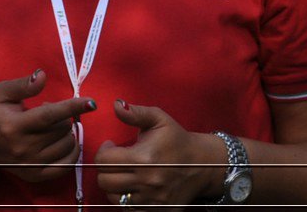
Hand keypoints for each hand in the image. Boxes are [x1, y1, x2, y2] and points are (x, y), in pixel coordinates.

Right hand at [0, 70, 96, 183]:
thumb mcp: (1, 93)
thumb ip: (22, 85)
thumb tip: (43, 76)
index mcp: (13, 126)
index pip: (49, 116)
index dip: (71, 108)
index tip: (91, 103)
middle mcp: (24, 148)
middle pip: (62, 129)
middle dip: (63, 116)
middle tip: (47, 112)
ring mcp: (31, 165)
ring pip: (68, 145)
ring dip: (66, 132)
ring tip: (51, 126)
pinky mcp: (37, 176)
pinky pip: (67, 165)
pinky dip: (72, 151)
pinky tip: (64, 141)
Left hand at [95, 99, 225, 208]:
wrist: (203, 164)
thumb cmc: (177, 139)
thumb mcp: (158, 118)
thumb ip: (135, 112)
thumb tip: (116, 105)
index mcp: (144, 158)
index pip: (104, 160)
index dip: (103, 151)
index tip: (111, 146)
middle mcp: (147, 182)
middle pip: (105, 181)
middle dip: (104, 168)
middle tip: (113, 160)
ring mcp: (153, 199)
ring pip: (114, 198)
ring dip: (113, 185)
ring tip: (121, 173)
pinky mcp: (160, 210)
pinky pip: (130, 209)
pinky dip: (126, 199)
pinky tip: (132, 186)